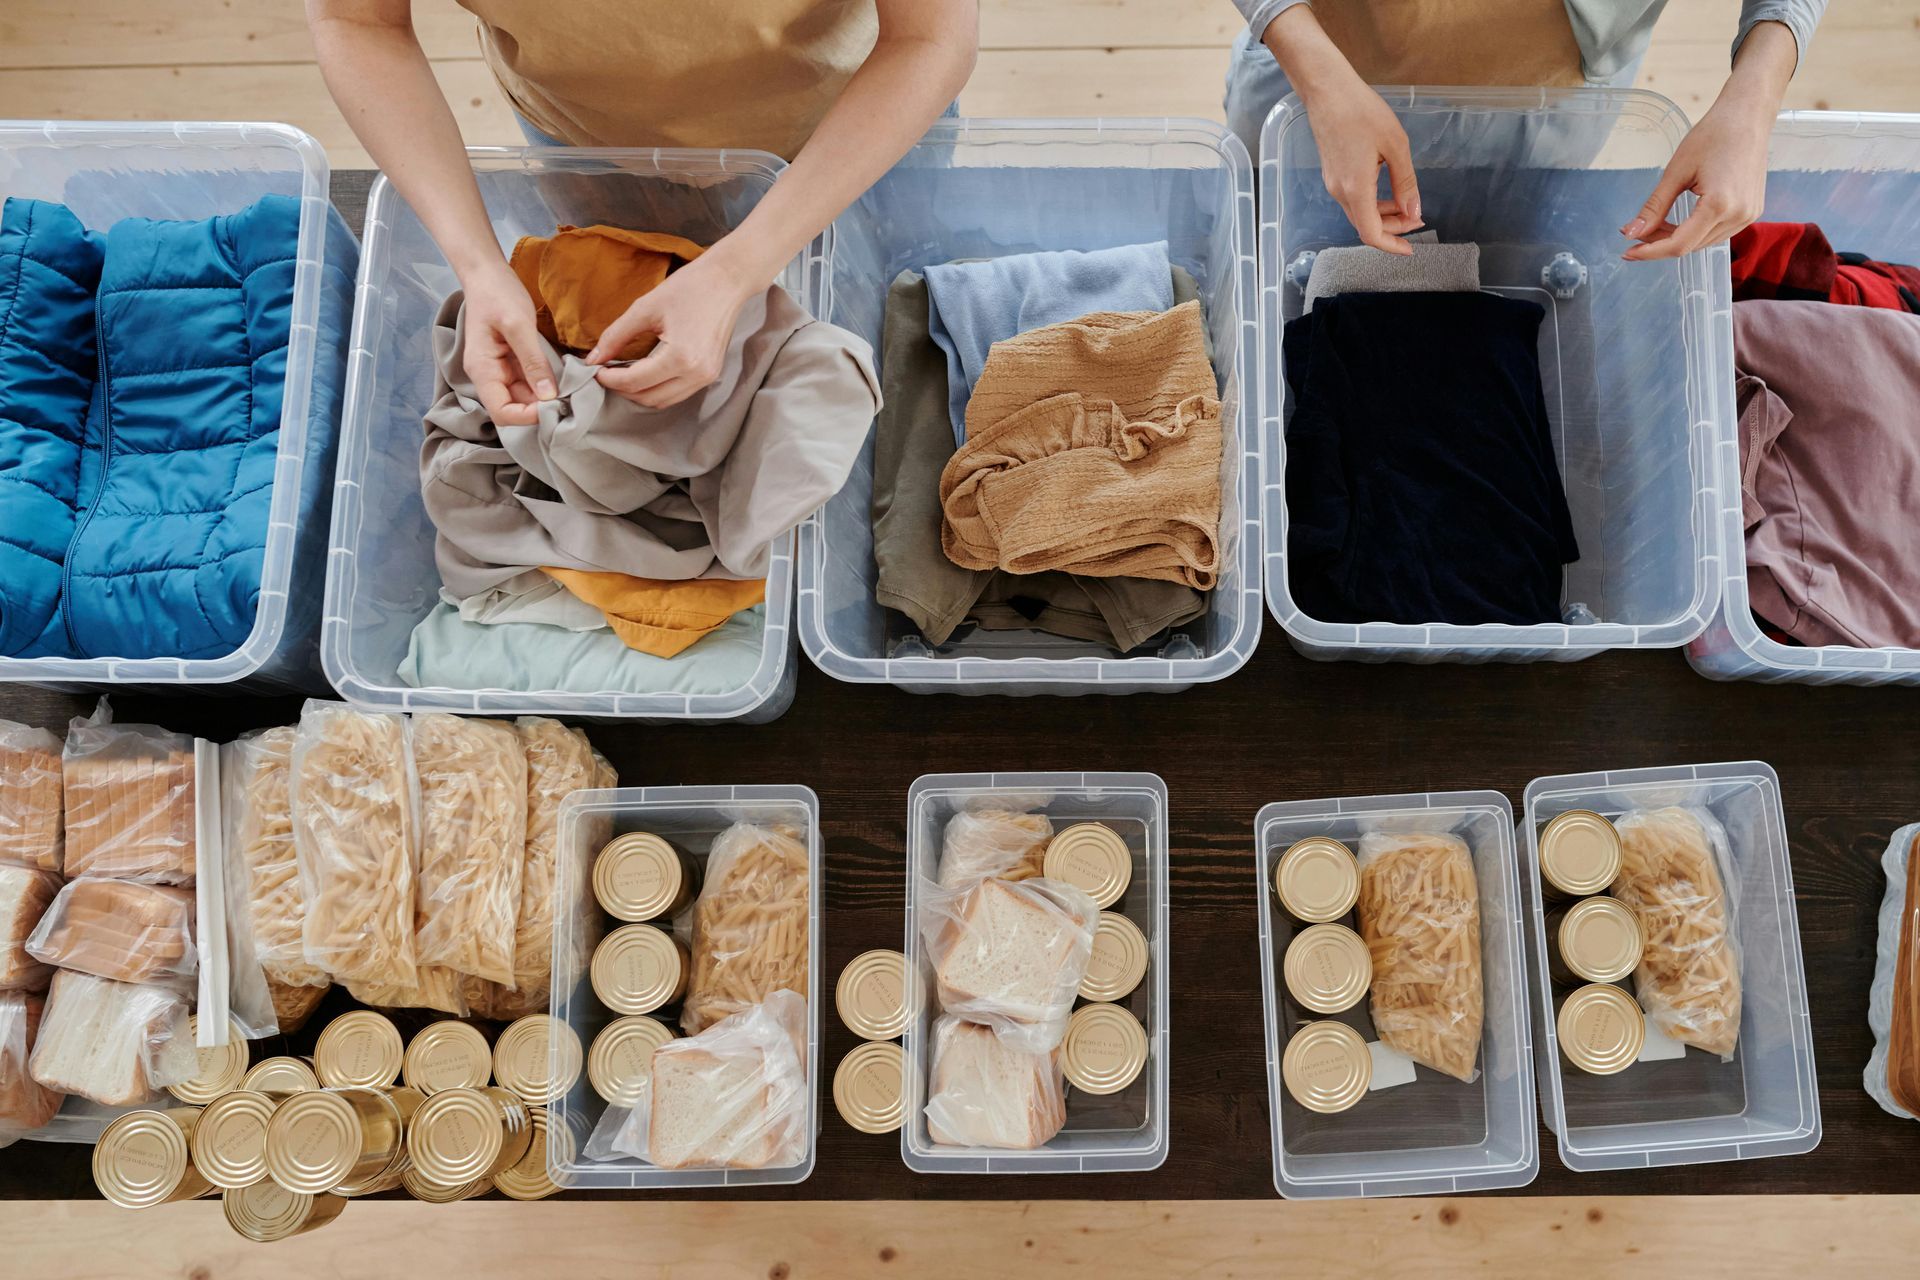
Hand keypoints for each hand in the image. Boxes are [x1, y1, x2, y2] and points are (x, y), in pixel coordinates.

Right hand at [459, 263, 555, 425]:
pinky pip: (528, 382)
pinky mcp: (511, 363)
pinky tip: (563, 379)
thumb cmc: (498, 294)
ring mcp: (499, 370)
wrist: (487, 273)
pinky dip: (545, 384)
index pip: (501, 412)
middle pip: (514, 408)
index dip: (527, 417)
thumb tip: (548, 396)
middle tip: (571, 399)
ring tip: (571, 390)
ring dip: (545, 397)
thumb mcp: (518, 325)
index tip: (554, 405)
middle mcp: (488, 375)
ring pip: (524, 397)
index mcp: (482, 369)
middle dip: (541, 408)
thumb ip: (533, 361)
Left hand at [587, 251, 757, 408]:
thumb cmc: (688, 287)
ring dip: (639, 392)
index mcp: (680, 356)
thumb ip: (615, 336)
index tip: (594, 370)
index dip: (609, 379)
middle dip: (622, 389)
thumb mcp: (645, 308)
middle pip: (649, 398)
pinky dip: (657, 388)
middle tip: (606, 372)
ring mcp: (706, 377)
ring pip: (663, 401)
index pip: (635, 381)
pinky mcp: (710, 375)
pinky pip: (677, 394)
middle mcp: (696, 374)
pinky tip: (644, 372)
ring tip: (623, 373)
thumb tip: (593, 359)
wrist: (727, 281)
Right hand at [1261, 8, 1420, 254]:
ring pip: (1360, 214)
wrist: (1327, 91)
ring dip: (1383, 216)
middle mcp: (1340, 192)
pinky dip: (1373, 203)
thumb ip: (1405, 182)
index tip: (1411, 248)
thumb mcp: (1395, 145)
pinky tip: (1388, 190)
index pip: (1372, 233)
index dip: (1392, 245)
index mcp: (1356, 189)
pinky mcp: (1332, 174)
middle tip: (1417, 217)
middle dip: (1393, 229)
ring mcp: (1333, 184)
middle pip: (1366, 226)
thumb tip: (1414, 210)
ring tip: (1406, 203)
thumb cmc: (1361, 111)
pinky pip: (1354, 200)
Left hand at [1620, 95, 1770, 260]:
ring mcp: (1748, 215)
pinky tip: (1678, 222)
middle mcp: (1739, 216)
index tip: (1627, 253)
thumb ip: (1654, 207)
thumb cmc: (1713, 135)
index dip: (1650, 252)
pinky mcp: (1752, 211)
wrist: (1748, 116)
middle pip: (1690, 247)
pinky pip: (1717, 233)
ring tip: (1655, 224)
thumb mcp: (1676, 172)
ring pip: (1703, 243)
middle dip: (1659, 243)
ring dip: (1676, 239)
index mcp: (1720, 206)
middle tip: (1636, 232)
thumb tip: (1632, 233)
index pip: (1678, 245)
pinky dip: (1694, 232)